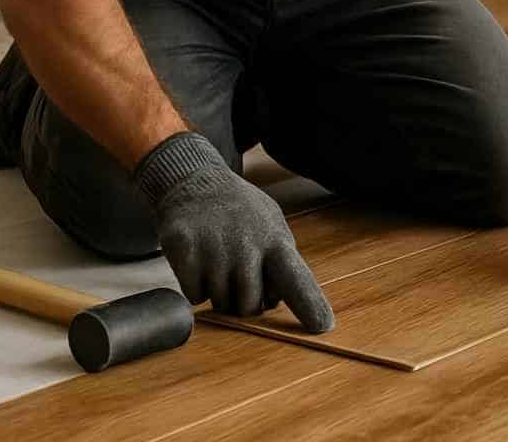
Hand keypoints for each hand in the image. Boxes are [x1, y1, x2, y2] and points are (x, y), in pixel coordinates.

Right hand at [132, 131, 334, 331]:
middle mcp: (247, 245)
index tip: (323, 327)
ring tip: (218, 259)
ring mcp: (214, 248)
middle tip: (237, 273)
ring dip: (219, 292)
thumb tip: (278, 303)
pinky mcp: (185, 249)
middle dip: (244, 301)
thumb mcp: (271, 226)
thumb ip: (281, 262)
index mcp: (275, 240)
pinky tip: (200, 259)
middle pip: (250, 307)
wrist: (196, 182)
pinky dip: (196, 287)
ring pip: (220, 304)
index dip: (309, 304)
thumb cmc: (240, 213)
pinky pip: (195, 296)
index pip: (296, 279)